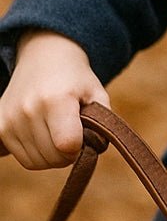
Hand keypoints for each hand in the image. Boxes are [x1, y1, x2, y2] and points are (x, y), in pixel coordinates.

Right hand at [0, 31, 109, 167]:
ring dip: (51, 156)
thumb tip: (95, 149)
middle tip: (72, 134)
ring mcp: (10, 119)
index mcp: (56, 100)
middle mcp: (28, 110)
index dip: (80, 147)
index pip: (67, 145)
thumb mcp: (98, 95)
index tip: (83, 135)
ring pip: (36, 162)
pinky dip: (35, 154)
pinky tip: (41, 135)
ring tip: (57, 133)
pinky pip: (21, 158)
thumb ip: (103, 125)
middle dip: (68, 154)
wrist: (43, 58)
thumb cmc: (75, 80)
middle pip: (53, 158)